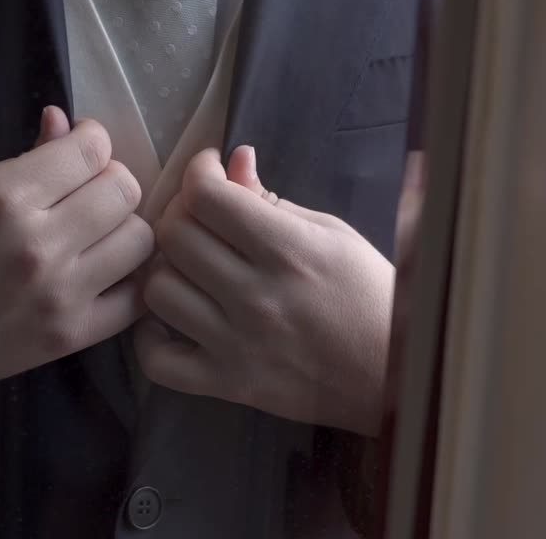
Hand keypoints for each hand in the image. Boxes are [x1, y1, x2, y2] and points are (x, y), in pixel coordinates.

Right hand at [0, 107, 154, 391]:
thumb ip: (21, 155)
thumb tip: (62, 122)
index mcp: (5, 197)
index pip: (91, 149)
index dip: (90, 139)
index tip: (79, 148)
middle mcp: (39, 243)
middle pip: (123, 190)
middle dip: (109, 179)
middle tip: (88, 189)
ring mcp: (61, 293)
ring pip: (140, 239)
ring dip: (122, 228)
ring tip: (97, 232)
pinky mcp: (73, 334)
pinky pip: (137, 297)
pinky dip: (130, 279)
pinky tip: (106, 271)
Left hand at [135, 146, 393, 435]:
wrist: (394, 375)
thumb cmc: (368, 294)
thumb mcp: (332, 234)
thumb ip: (273, 199)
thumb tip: (233, 161)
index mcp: (288, 250)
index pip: (207, 197)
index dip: (199, 172)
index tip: (210, 172)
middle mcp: (256, 296)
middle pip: (174, 237)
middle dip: (179, 212)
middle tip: (198, 216)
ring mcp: (237, 344)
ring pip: (158, 291)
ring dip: (165, 270)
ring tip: (186, 266)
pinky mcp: (227, 384)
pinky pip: (158, 362)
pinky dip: (151, 337)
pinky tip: (169, 319)